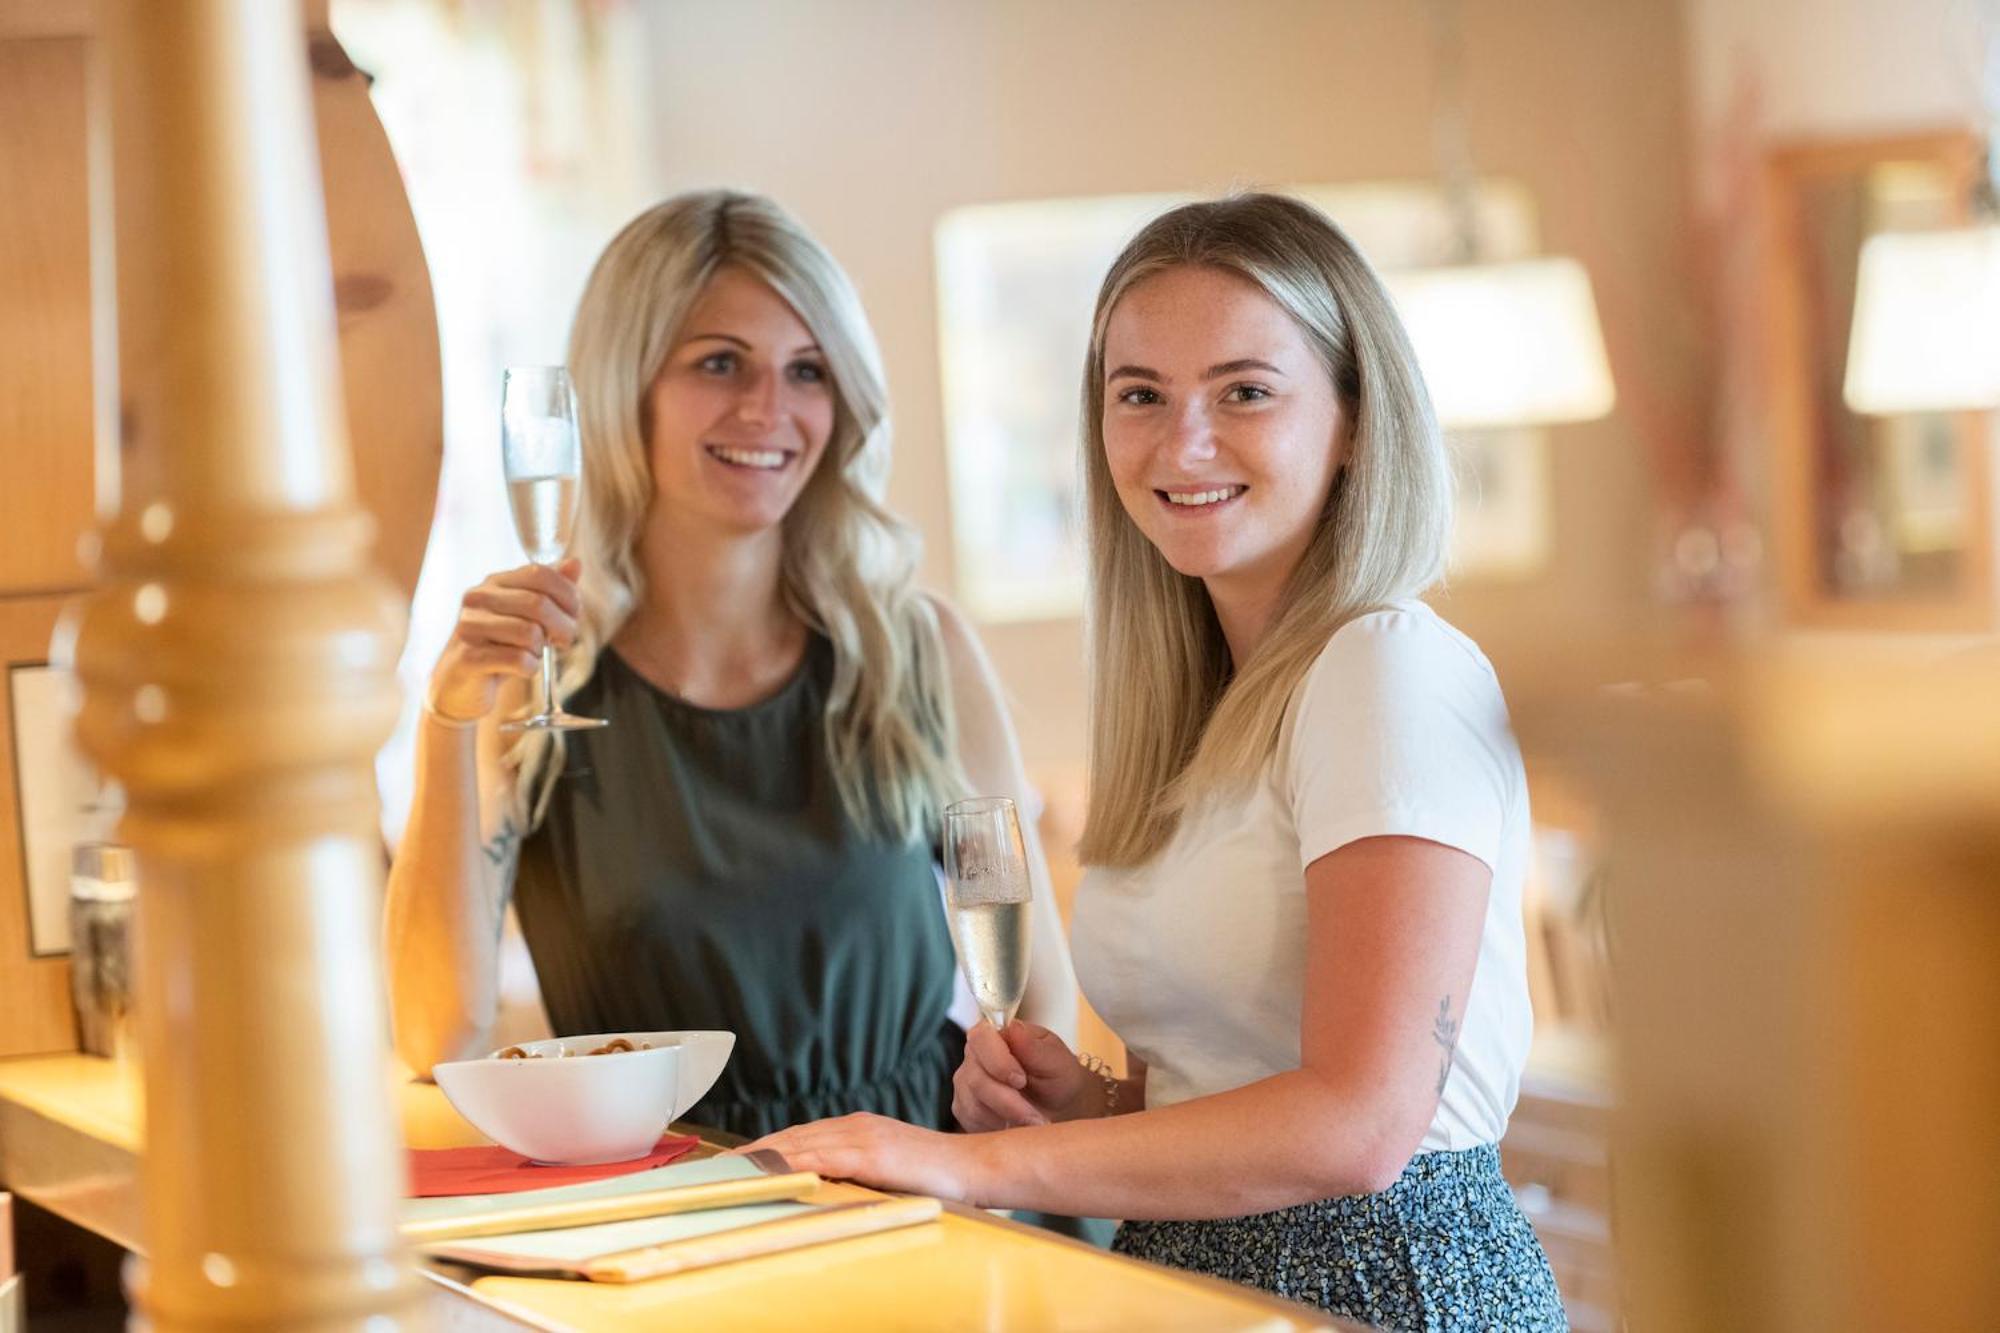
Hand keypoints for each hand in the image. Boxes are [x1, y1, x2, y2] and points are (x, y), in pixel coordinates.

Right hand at [428, 558, 581, 721]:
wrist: (462, 685)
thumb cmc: (499, 646)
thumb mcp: (527, 615)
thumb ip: (550, 590)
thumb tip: (575, 563)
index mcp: (493, 582)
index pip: (539, 573)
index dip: (567, 595)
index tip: (573, 616)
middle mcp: (477, 598)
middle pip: (538, 603)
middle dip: (563, 626)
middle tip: (563, 641)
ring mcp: (469, 626)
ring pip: (530, 633)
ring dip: (541, 650)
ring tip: (532, 654)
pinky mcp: (469, 657)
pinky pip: (518, 659)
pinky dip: (530, 667)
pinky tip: (522, 668)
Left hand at [739, 1113, 981, 1203]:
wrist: (973, 1167)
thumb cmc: (935, 1176)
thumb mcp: (887, 1171)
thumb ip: (858, 1172)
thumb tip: (826, 1186)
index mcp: (857, 1129)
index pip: (799, 1137)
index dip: (766, 1148)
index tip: (737, 1160)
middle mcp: (854, 1126)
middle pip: (792, 1137)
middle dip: (754, 1152)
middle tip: (719, 1167)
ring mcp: (862, 1137)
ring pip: (800, 1144)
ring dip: (764, 1157)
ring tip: (734, 1170)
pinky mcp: (872, 1154)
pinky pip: (824, 1157)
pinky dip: (795, 1162)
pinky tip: (775, 1171)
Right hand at [952, 1020, 1092, 1131]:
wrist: (1060, 1108)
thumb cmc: (1059, 1077)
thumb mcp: (1057, 1062)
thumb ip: (1035, 1048)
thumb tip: (1013, 1028)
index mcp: (997, 1033)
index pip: (981, 1038)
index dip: (998, 1061)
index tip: (1021, 1080)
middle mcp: (975, 1055)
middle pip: (975, 1077)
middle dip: (1007, 1101)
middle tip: (1035, 1116)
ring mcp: (966, 1082)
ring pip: (973, 1104)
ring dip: (1006, 1117)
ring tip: (1033, 1123)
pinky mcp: (965, 1109)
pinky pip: (972, 1122)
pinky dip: (997, 1128)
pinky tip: (1016, 1126)